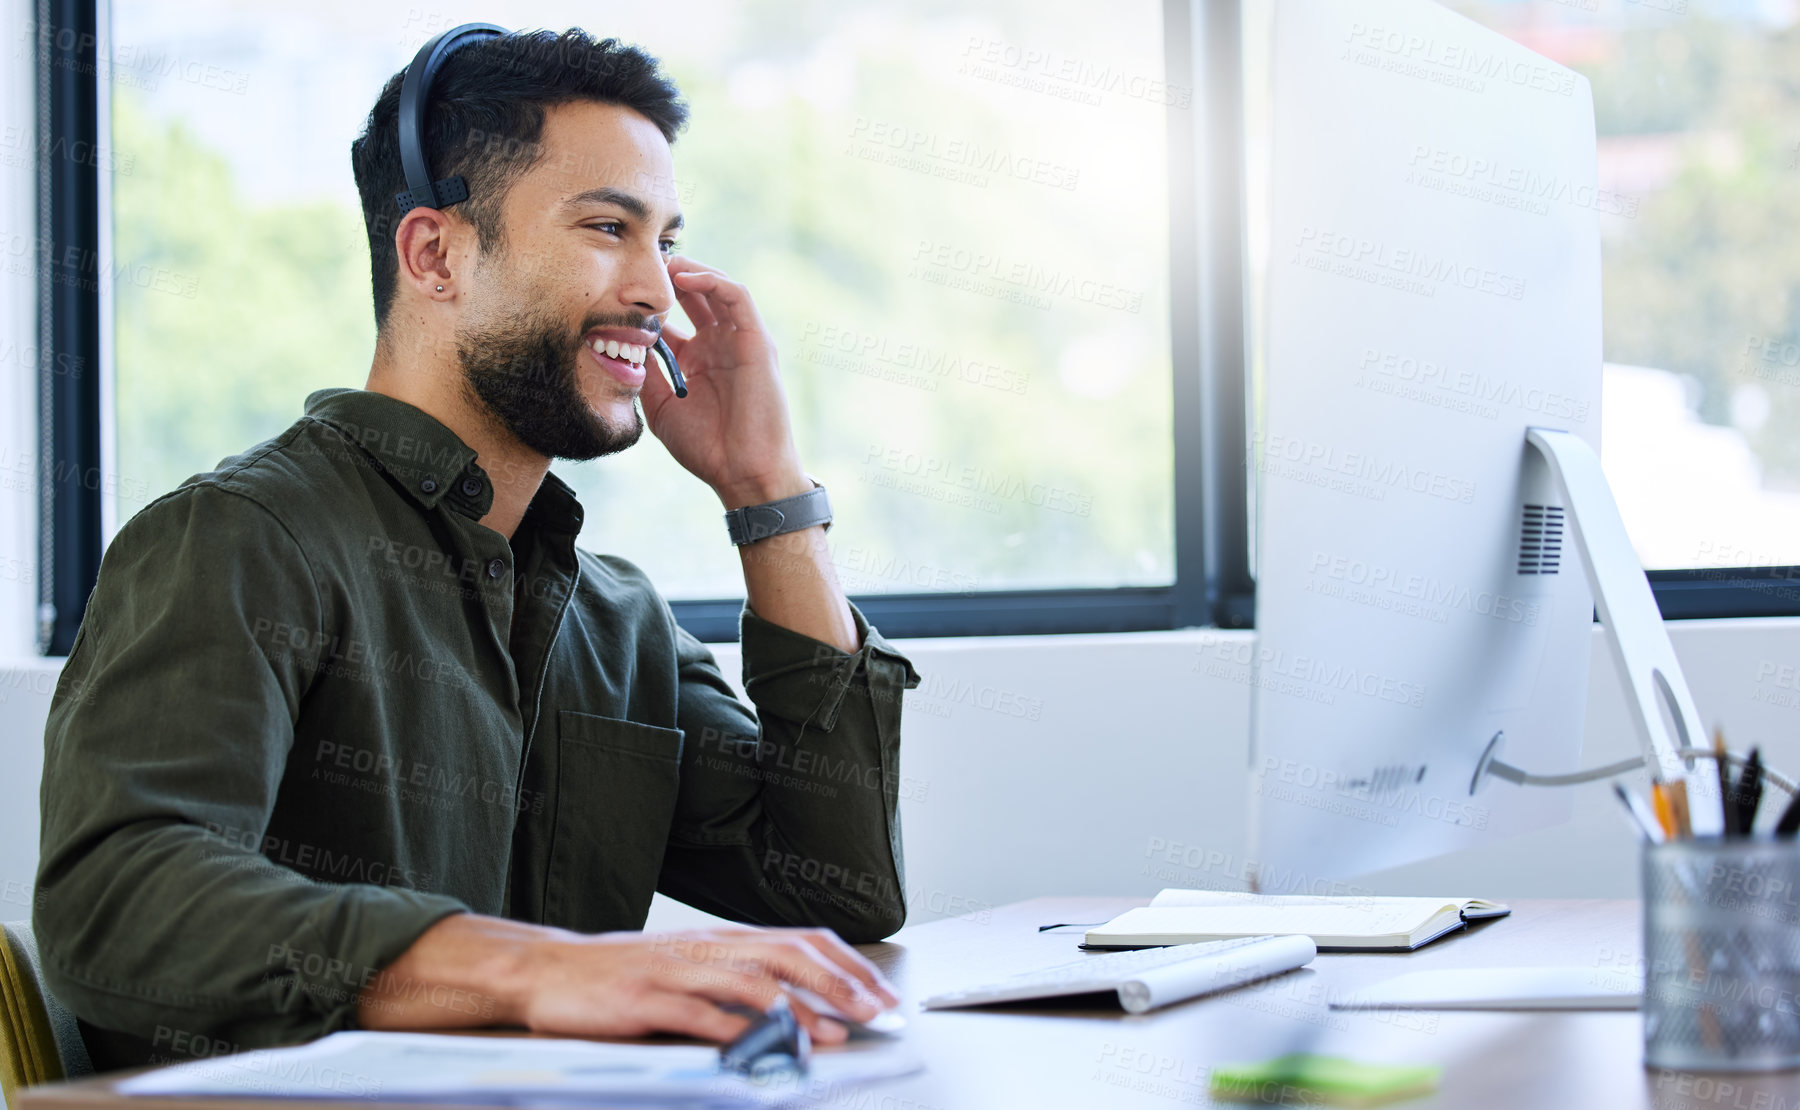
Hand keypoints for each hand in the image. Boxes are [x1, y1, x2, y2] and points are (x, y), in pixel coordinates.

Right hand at [507, 926, 898, 1044]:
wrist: (549, 968)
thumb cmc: (621, 972)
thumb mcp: (687, 966)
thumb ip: (735, 981)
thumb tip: (797, 1005)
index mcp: (723, 939)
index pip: (802, 941)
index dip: (846, 965)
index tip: (880, 993)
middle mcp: (708, 948)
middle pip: (789, 956)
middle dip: (840, 984)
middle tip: (875, 1012)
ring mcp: (678, 970)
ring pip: (754, 981)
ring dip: (800, 1007)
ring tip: (833, 1031)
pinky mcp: (649, 997)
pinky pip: (701, 1013)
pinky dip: (738, 1030)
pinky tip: (762, 1044)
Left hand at [639, 257, 812, 508]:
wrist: (743, 472)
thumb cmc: (707, 448)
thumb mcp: (661, 406)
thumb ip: (646, 372)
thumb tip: (623, 341)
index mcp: (695, 359)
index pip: (671, 316)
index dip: (646, 301)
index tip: (616, 289)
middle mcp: (717, 344)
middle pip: (693, 294)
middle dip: (667, 275)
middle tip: (638, 261)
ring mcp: (738, 340)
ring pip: (716, 287)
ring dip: (688, 269)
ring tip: (660, 261)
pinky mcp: (757, 340)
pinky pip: (737, 296)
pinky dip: (712, 281)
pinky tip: (683, 278)